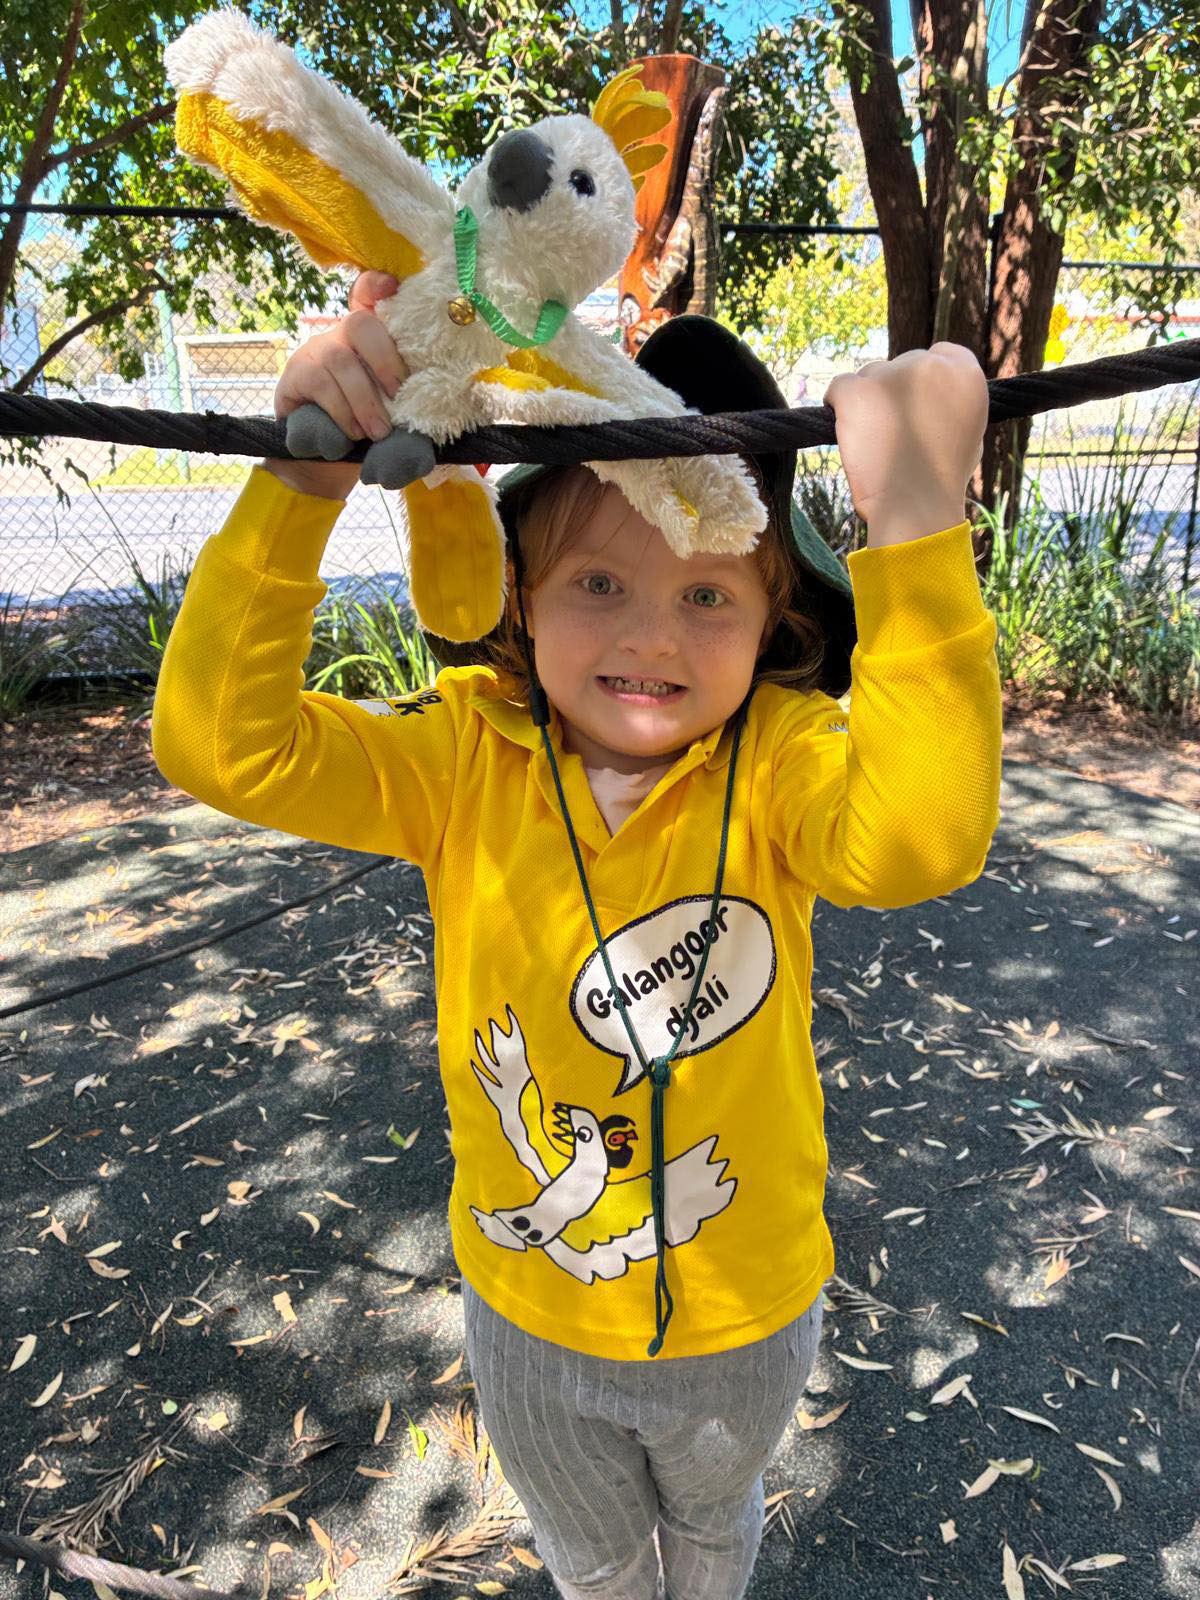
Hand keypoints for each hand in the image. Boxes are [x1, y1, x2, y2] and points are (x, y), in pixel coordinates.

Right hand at [262, 270, 407, 499]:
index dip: (376, 285)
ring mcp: (315, 352)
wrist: (317, 454)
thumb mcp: (388, 407)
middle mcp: (340, 336)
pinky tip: (353, 432)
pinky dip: (342, 411)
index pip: (368, 295)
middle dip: (384, 360)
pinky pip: (320, 384)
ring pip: (341, 360)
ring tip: (379, 431)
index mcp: (369, 340)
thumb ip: (402, 395)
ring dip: (364, 399)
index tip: (392, 285)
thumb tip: (428, 400)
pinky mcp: (295, 375)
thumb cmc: (363, 425)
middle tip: (399, 396)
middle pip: (359, 324)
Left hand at [822, 343, 988, 545]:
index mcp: (965, 372)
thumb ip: (953, 400)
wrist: (916, 504)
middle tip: (894, 432)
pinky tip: (846, 430)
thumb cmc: (942, 478)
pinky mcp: (858, 389)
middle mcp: (930, 363)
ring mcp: (892, 373)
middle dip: (894, 392)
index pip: (938, 355)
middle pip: (900, 365)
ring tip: (875, 441)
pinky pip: (838, 387)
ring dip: (867, 401)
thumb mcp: (969, 431)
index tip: (917, 407)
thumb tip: (935, 391)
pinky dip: (837, 405)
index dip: (922, 382)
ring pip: (870, 375)